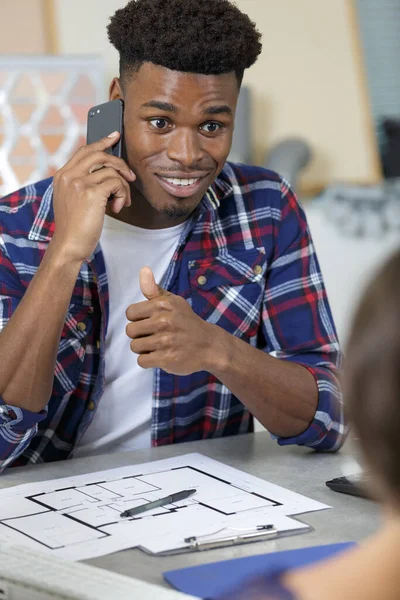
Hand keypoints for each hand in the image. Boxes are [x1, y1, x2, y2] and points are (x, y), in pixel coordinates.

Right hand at [51, 132, 135, 263]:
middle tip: (130, 177)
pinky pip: (117, 183)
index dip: (101, 142)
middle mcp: (69, 176)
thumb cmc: (74, 228)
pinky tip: (117, 208)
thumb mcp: (72, 200)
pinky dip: (123, 196)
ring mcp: (79, 183)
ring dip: (124, 188)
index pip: (84, 151)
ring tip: (122, 202)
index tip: (114, 137)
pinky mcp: (92, 193)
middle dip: (120, 163)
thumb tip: (107, 173)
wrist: (69, 245)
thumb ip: (82, 184)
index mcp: (63, 176)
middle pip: (100, 154)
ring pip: (112, 171)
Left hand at [125, 267, 214, 374]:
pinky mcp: (166, 358)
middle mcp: (163, 321)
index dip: (138, 319)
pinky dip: (148, 360)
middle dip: (140, 335)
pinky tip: (160, 355)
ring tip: (158, 346)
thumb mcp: (173, 301)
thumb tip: (143, 269)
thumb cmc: (186, 322)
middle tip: (155, 335)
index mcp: (163, 305)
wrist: (210, 345)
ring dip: (144, 348)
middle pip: (130, 331)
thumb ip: (153, 289)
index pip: (130, 313)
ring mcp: (165, 341)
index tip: (150, 322)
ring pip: (134, 346)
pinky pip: (142, 361)